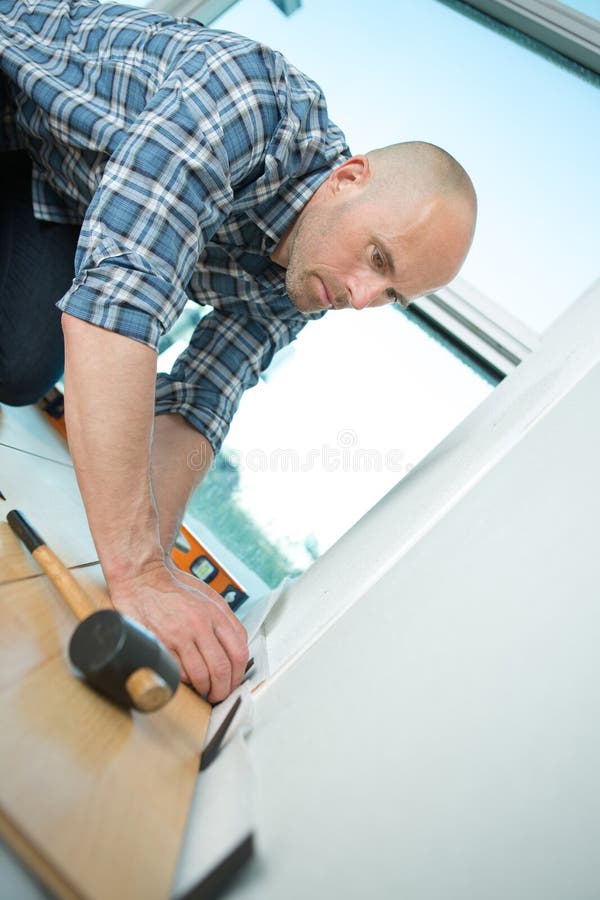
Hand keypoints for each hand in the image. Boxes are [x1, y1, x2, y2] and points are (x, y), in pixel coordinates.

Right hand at [109, 563, 248, 702]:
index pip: (238, 652)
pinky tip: (186, 680)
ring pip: (201, 676)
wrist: (143, 580)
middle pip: (221, 668)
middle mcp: (200, 625)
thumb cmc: (175, 588)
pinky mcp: (161, 644)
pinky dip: (185, 682)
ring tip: (204, 691)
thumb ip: (226, 620)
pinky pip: (178, 673)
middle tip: (220, 694)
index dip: (238, 674)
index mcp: (215, 613)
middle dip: (223, 689)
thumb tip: (238, 647)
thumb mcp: (209, 596)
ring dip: (205, 690)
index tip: (234, 681)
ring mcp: (179, 635)